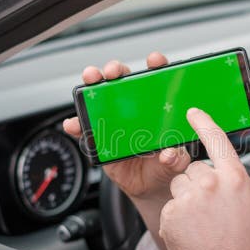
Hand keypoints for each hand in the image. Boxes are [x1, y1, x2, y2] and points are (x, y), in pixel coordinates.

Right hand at [63, 52, 190, 249]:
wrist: (150, 188)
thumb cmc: (166, 167)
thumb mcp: (176, 164)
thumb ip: (176, 158)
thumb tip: (169, 154)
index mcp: (159, 108)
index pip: (159, 80)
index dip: (157, 66)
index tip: (154, 61)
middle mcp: (136, 109)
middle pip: (124, 81)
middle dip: (117, 70)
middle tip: (113, 72)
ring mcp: (115, 121)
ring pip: (102, 97)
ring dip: (93, 86)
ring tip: (90, 81)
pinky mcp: (101, 137)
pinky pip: (86, 128)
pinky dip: (77, 125)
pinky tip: (73, 123)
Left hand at [159, 108, 249, 249]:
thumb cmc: (248, 246)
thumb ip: (246, 182)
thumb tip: (233, 172)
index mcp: (235, 178)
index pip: (217, 139)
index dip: (204, 122)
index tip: (193, 112)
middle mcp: (210, 185)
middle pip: (195, 168)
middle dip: (201, 183)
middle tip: (212, 209)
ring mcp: (188, 200)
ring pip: (180, 185)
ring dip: (187, 199)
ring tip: (202, 223)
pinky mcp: (171, 216)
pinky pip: (171, 206)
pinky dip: (178, 218)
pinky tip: (192, 233)